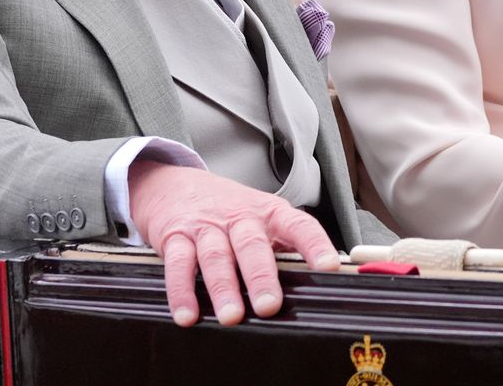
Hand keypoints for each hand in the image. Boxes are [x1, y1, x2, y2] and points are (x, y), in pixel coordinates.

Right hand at [128, 161, 339, 327]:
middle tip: (269, 306)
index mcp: (269, 213)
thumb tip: (318, 283)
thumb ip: (284, 247)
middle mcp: (239, 217)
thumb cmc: (227, 212)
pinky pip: (178, 263)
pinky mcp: (176, 236)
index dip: (315, 245)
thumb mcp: (260, 219)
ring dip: (223, 287)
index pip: (298, 225)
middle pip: (252, 244)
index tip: (329, 267)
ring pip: (216, 255)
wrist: (174, 184)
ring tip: (231, 317)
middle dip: (261, 275)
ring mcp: (207, 226)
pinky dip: (182, 290)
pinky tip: (188, 314)